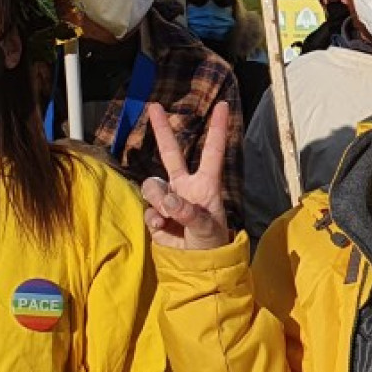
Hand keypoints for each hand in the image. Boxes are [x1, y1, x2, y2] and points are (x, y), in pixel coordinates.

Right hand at [141, 101, 234, 249]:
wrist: (196, 265)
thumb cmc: (211, 243)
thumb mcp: (206, 228)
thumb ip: (187, 213)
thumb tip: (168, 200)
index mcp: (206, 184)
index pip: (212, 152)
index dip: (218, 129)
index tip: (223, 106)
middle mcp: (185, 186)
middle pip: (171, 153)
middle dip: (161, 129)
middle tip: (153, 106)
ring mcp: (169, 199)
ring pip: (152, 185)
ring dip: (157, 199)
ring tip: (169, 217)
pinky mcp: (156, 214)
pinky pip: (148, 210)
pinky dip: (155, 220)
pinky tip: (165, 230)